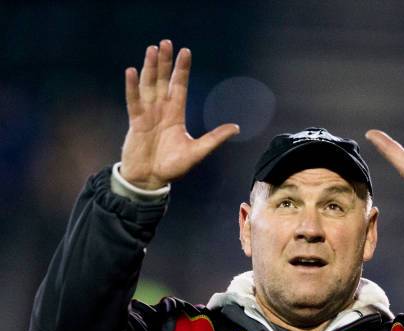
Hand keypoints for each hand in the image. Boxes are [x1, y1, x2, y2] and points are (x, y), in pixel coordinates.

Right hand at [121, 40, 238, 189]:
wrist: (150, 180)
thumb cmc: (172, 167)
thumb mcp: (198, 152)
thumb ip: (214, 138)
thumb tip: (236, 128)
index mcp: (176, 115)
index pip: (180, 87)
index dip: (182, 70)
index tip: (185, 52)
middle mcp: (161, 110)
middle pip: (163, 81)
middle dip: (165, 63)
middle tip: (166, 43)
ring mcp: (147, 114)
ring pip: (148, 85)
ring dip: (150, 68)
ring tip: (152, 50)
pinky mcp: (135, 122)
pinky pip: (134, 100)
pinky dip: (132, 87)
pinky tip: (132, 71)